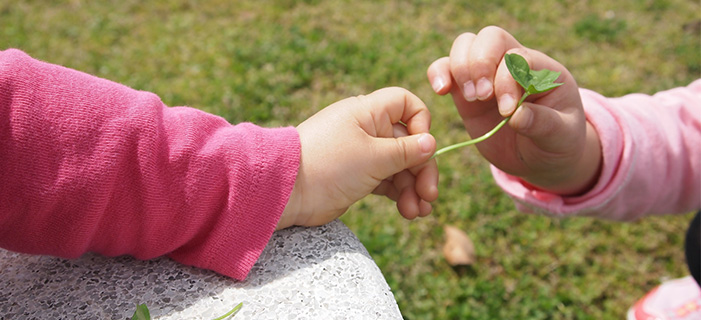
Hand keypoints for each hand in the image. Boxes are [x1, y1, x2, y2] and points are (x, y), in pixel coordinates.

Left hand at [277, 87, 438, 229]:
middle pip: (409, 142)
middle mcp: (366, 129)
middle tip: (429, 195)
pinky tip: (410, 212)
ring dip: (413, 188)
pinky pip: (387, 182)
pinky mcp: (357, 177)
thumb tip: (432, 143)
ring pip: (400, 166)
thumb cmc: (329, 165)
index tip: (422, 146)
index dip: (420, 123)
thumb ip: (407, 151)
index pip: (405, 104)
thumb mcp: (374, 157)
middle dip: (422, 169)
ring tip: (418, 212)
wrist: (287, 192)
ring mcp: (362, 154)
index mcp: (368, 112)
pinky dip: (400, 195)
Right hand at [427, 26, 600, 194]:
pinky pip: (445, 68)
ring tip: (471, 99)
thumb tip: (517, 115)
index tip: (508, 111)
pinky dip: (438, 73)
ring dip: (460, 68)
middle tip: (482, 97)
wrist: (540, 158)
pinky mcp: (465, 91)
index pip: (518, 57)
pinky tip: (441, 91)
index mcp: (541, 70)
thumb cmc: (557, 142)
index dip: (507, 79)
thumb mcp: (561, 136)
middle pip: (490, 38)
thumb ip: (544, 124)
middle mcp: (512, 65)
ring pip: (465, 45)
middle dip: (480, 64)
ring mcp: (486, 76)